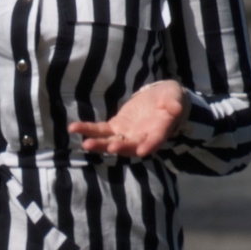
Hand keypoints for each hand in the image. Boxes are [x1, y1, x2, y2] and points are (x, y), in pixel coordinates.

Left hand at [71, 80, 188, 163]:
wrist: (160, 99)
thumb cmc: (171, 98)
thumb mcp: (175, 97)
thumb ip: (174, 103)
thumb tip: (176, 108)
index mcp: (159, 131)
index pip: (155, 140)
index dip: (149, 145)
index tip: (142, 152)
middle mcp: (142, 138)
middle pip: (130, 146)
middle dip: (119, 147)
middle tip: (110, 148)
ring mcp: (127, 134)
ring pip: (112, 141)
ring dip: (99, 144)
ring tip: (86, 143)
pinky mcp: (116, 127)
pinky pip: (100, 130)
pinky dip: (88, 130)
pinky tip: (74, 128)